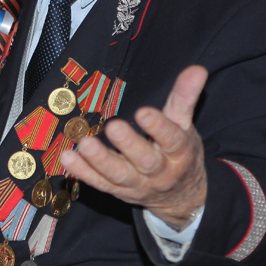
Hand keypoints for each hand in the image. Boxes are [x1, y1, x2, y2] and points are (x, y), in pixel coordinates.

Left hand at [62, 65, 208, 227]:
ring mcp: (138, 185)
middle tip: (113, 126)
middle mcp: (160, 172)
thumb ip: (185, 98)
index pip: (172, 140)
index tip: (143, 112)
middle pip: (145, 161)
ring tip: (84, 144)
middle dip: (128, 145)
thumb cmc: (180, 153)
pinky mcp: (118, 191)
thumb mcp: (186, 126)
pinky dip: (83, 172)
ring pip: (119, 175)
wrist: (182, 196)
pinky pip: (100, 183)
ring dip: (100, 161)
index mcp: (180, 152)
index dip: (159, 127)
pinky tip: (68, 157)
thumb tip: (197, 69)